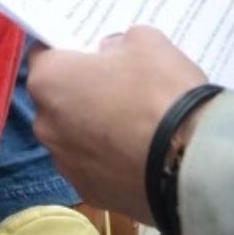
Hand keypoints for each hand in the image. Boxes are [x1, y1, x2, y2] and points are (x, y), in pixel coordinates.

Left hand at [27, 28, 209, 224]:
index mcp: (48, 81)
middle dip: (81, 90)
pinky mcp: (89, 193)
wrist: (190, 164)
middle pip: (57, 98)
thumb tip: (111, 54)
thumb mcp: (146, 41)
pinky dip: (109, 159)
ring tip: (134, 124)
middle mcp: (45, 124)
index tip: (90, 51)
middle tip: (117, 85)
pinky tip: (139, 154)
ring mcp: (65, 164)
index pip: (44, 55)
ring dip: (93, 128)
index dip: (68, 50)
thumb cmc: (160, 92)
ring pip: (73, 135)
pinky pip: (94, 166)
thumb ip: (118, 42)